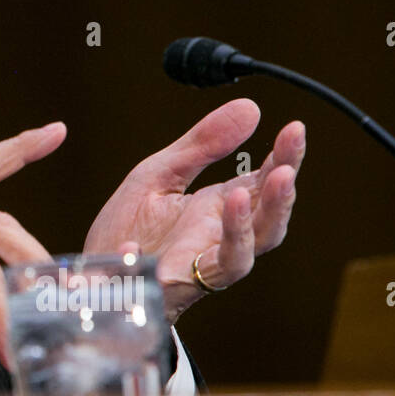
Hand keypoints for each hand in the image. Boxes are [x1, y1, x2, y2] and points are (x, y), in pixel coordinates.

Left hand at [83, 98, 304, 323]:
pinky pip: (178, 280)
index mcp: (219, 209)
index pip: (264, 183)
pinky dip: (165, 263)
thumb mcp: (161, 174)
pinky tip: (143, 242)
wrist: (99, 273)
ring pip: (238, 258)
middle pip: (267, 225)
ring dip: (242, 230)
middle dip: (279, 199)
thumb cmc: (133, 227)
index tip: (295, 130)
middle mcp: (218, 240)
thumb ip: (202, 145)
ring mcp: (197, 267)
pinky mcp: (168, 288)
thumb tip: (251, 107)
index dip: (284, 159)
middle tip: (285, 170)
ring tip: (238, 196)